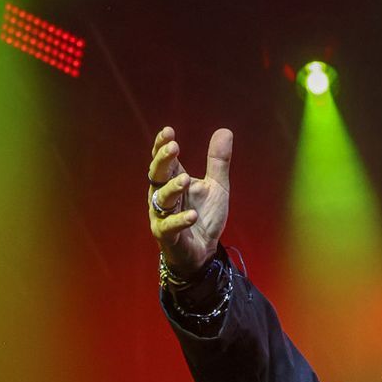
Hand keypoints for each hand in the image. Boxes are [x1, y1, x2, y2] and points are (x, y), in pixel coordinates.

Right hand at [146, 126, 232, 278]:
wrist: (203, 251)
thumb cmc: (204, 215)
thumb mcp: (216, 186)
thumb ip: (218, 162)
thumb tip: (224, 131)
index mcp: (172, 180)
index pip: (164, 160)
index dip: (162, 146)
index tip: (168, 131)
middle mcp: (162, 195)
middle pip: (157, 174)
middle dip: (163, 160)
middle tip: (173, 147)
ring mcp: (162, 215)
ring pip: (161, 198)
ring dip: (173, 188)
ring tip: (186, 179)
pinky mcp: (166, 235)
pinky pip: (170, 226)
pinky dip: (180, 220)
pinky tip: (192, 216)